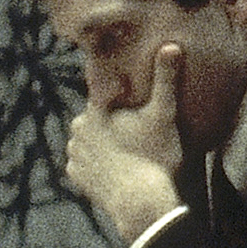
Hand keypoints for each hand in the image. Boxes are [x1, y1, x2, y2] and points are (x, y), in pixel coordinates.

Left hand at [65, 42, 185, 238]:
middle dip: (110, 120)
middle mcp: (78, 128)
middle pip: (96, 117)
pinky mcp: (74, 174)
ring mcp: (74, 153)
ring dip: (101, 141)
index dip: (121, 97)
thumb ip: (165, 79)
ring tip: (125, 148)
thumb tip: (172, 44)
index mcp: (95, 109)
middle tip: (134, 130)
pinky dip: (95, 163)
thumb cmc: (155, 156)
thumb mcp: (164, 114)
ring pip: (88, 138)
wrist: (140, 203)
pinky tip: (113, 165)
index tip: (133, 103)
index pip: (105, 93)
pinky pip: (84, 162)